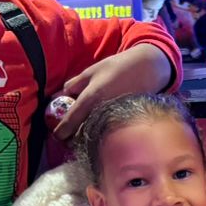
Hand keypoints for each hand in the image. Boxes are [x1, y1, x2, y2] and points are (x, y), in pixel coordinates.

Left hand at [53, 41, 177, 141]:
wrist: (148, 69)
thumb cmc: (117, 67)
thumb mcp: (92, 70)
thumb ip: (74, 84)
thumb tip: (59, 95)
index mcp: (91, 97)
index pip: (71, 120)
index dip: (61, 130)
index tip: (57, 136)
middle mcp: (102, 111)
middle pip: (82, 132)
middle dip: (72, 138)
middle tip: (66, 139)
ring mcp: (114, 118)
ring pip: (96, 134)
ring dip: (86, 137)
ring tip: (80, 136)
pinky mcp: (124, 122)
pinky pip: (108, 131)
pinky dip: (101, 133)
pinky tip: (98, 130)